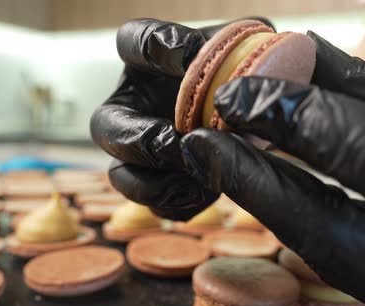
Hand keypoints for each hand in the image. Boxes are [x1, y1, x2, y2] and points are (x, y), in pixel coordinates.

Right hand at [90, 18, 272, 219]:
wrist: (258, 125)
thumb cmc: (245, 82)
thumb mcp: (246, 57)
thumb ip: (235, 50)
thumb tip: (221, 58)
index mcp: (150, 66)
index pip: (132, 42)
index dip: (151, 46)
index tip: (187, 53)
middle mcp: (133, 108)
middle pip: (106, 124)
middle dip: (140, 137)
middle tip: (175, 141)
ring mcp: (140, 152)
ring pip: (120, 175)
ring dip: (154, 183)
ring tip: (196, 182)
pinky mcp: (160, 186)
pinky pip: (154, 204)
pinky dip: (178, 204)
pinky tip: (206, 193)